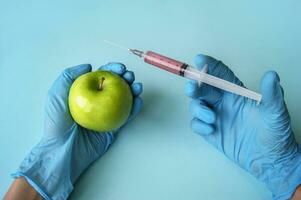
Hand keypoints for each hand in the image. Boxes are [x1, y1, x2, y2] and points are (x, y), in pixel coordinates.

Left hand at [12, 63, 142, 199]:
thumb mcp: (56, 94)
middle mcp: (98, 102)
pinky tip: (138, 101)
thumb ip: (69, 76)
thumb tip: (88, 66)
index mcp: (86, 93)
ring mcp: (107, 115)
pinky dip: (135, 108)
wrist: (63, 150)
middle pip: (115, 86)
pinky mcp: (114, 127)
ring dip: (133, 91)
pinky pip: (127, 116)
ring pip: (124, 100)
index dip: (112, 69)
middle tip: (130, 76)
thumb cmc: (57, 123)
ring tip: (138, 87)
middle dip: (126, 78)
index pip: (101, 76)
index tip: (120, 68)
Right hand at [185, 54, 300, 198]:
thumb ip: (272, 94)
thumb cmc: (275, 133)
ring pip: (196, 105)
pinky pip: (196, 124)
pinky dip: (199, 125)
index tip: (200, 59)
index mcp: (236, 93)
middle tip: (192, 87)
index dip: (209, 65)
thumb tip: (271, 74)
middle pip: (202, 88)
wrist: (270, 160)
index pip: (220, 74)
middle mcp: (223, 103)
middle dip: (194, 85)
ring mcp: (215, 117)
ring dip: (198, 109)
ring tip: (211, 118)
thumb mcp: (275, 112)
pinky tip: (211, 130)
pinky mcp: (211, 132)